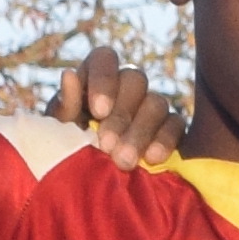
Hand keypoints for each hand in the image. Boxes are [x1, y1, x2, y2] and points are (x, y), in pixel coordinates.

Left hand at [50, 50, 180, 166]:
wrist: (91, 181)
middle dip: (121, 115)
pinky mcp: (171, 127)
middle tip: (107, 145)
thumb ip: (66, 104)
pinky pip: (176, 125)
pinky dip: (165, 141)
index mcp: (96, 77)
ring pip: (156, 103)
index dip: (104, 80)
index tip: (98, 111)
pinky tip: (152, 159)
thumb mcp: (62, 129)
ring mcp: (152, 105)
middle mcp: (127, 85)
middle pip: (135, 80)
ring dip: (139, 132)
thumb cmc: (70, 148)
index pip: (105, 58)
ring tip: (123, 161)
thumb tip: (69, 74)